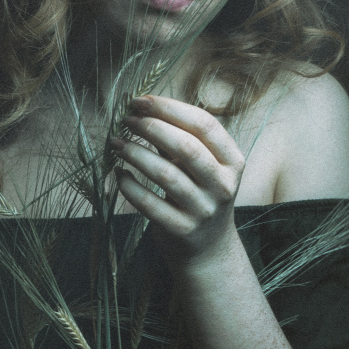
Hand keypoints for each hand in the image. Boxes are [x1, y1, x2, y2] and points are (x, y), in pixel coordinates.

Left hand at [110, 94, 245, 267]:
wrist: (209, 248)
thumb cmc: (200, 193)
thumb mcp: (202, 165)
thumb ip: (179, 137)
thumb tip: (142, 107)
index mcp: (233, 161)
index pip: (204, 124)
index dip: (169, 108)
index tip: (140, 100)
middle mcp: (223, 185)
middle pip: (186, 147)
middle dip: (151, 128)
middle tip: (126, 120)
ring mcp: (204, 210)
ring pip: (165, 175)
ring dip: (135, 154)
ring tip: (116, 143)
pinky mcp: (182, 230)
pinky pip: (150, 204)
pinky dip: (130, 186)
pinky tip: (118, 174)